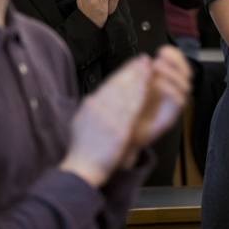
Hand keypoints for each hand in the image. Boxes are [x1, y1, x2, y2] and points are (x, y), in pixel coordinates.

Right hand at [61, 55, 155, 187]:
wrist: (82, 168)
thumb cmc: (82, 149)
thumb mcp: (80, 122)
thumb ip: (90, 107)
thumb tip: (96, 96)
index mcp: (89, 105)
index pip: (109, 83)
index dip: (123, 71)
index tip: (133, 63)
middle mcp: (98, 108)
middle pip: (118, 84)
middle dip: (133, 70)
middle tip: (144, 60)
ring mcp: (108, 118)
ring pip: (126, 93)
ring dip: (138, 79)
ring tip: (148, 69)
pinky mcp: (118, 129)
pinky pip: (131, 109)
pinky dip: (139, 96)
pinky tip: (146, 88)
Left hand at [122, 46, 192, 166]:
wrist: (120, 137)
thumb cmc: (125, 112)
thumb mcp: (128, 88)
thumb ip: (135, 73)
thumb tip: (144, 57)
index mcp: (163, 81)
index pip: (178, 64)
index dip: (174, 55)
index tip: (161, 50)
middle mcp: (171, 91)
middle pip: (187, 72)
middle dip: (177, 62)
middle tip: (160, 60)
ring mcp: (171, 104)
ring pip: (186, 85)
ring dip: (173, 74)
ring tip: (157, 71)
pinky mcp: (170, 116)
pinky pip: (179, 101)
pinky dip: (170, 90)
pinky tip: (157, 85)